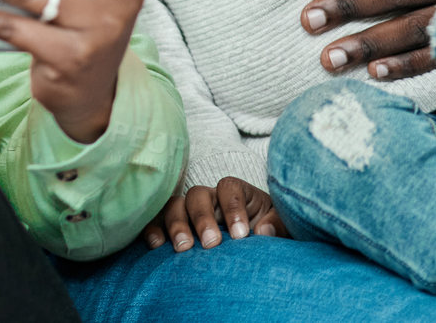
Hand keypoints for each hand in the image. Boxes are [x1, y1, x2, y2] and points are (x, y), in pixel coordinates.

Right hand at [144, 178, 285, 250]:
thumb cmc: (267, 230)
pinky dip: (153, 229)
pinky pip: (157, 221)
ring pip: (174, 206)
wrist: (254, 246)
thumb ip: (277, 225)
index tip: (242, 235)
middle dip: (202, 218)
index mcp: (236, 193)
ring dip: (176, 224)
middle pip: (197, 195)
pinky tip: (157, 245)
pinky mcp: (174, 226)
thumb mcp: (281, 225)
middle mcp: (209, 198)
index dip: (233, 207)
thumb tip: (264, 231)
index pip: (229, 187)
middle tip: (212, 243)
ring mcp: (189, 211)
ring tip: (183, 248)